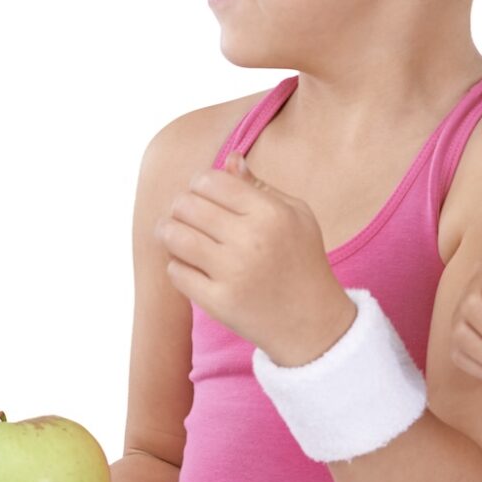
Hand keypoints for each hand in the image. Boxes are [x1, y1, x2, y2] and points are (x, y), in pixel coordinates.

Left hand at [155, 152, 356, 365]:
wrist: (313, 323)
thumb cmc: (303, 261)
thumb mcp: (296, 216)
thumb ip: (259, 187)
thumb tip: (229, 158)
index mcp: (271, 213)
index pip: (210, 181)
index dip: (199, 184)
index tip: (202, 195)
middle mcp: (251, 240)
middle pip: (186, 205)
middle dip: (180, 206)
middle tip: (185, 214)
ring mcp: (233, 273)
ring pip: (174, 236)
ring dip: (168, 232)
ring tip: (174, 234)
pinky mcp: (219, 302)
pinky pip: (176, 271)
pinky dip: (176, 265)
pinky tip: (189, 264)